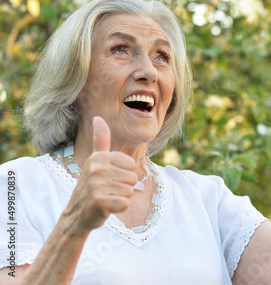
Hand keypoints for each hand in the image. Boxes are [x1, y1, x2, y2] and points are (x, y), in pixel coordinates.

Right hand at [64, 116, 136, 231]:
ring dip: (121, 198)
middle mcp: (96, 169)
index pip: (130, 164)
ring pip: (130, 191)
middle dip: (123, 188)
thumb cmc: (91, 186)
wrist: (76, 215)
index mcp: (98, 157)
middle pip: (133, 178)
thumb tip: (98, 118)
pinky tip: (107, 208)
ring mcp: (96, 186)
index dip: (124, 174)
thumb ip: (100, 140)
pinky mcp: (100, 202)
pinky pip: (125, 204)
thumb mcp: (95, 161)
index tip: (109, 179)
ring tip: (107, 198)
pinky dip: (119, 208)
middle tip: (108, 191)